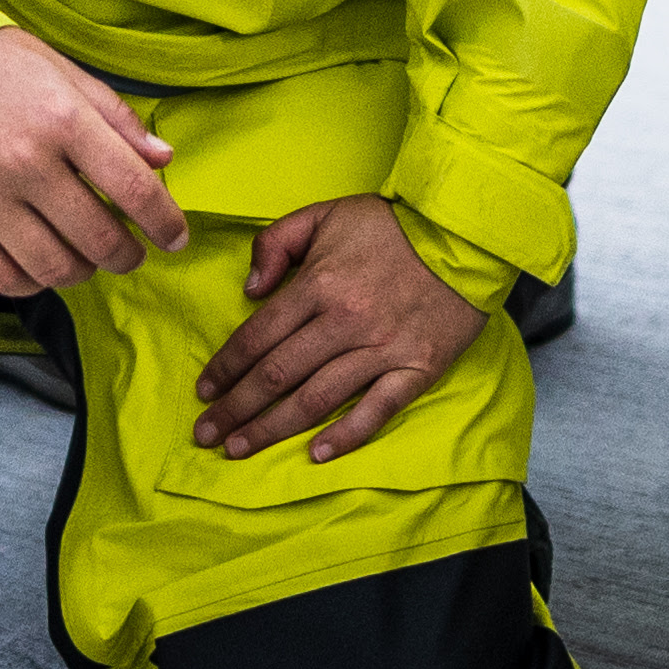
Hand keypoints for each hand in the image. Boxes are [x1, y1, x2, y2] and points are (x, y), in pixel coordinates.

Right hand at [0, 27, 182, 296]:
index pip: (133, 188)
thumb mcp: (64, 71)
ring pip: (54, 267)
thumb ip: (116, 119)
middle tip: (132, 251)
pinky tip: (43, 266)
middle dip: (128, 254)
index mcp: (62, 119)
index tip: (176, 236)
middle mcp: (24, 163)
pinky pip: (1, 277)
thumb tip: (162, 160)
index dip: (164, 222)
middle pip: (98, 238)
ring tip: (88, 259)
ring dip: (84, 272)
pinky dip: (33, 282)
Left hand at [193, 197, 484, 463]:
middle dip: (236, 408)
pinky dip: (345, 436)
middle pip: (278, 374)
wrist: (465, 235)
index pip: (258, 336)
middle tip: (206, 434)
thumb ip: (276, 242)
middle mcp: (345, 322)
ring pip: (316, 399)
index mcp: (318, 284)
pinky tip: (314, 454)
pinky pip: (376, 411)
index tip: (203, 391)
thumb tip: (249, 290)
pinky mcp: (416, 369)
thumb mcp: (325, 214)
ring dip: (273, 428)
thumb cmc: (391, 226)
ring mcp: (382, 349)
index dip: (225, 367)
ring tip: (240, 449)